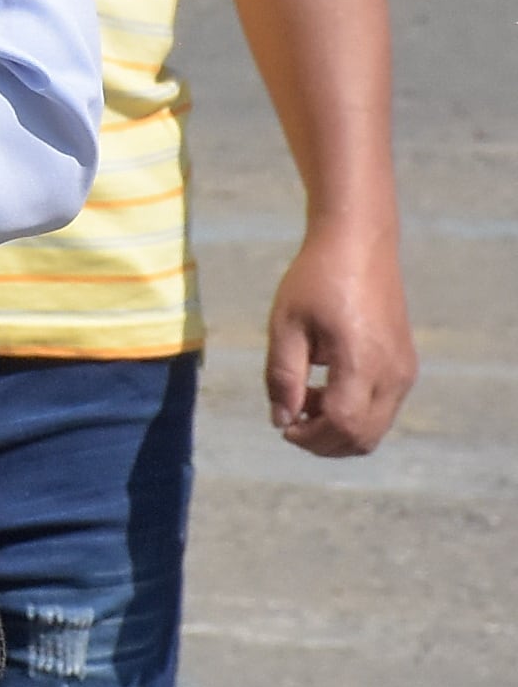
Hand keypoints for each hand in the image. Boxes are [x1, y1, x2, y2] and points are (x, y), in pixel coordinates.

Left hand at [264, 220, 415, 455]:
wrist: (358, 245)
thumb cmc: (315, 280)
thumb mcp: (285, 325)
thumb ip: (282, 376)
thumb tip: (281, 420)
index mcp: (363, 361)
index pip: (344, 425)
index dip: (311, 437)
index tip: (283, 425)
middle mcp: (393, 373)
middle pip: (364, 437)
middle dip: (323, 441)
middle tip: (290, 421)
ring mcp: (404, 371)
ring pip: (375, 428)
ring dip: (338, 428)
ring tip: (303, 400)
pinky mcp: (405, 366)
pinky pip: (382, 408)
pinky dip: (353, 413)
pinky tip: (323, 389)